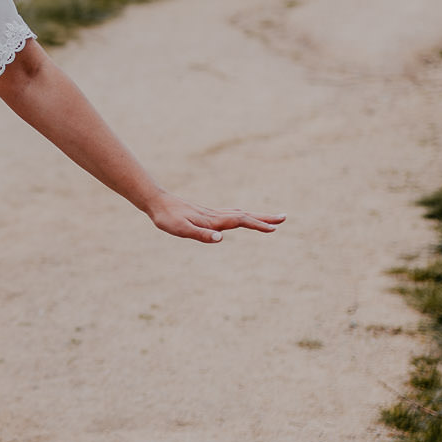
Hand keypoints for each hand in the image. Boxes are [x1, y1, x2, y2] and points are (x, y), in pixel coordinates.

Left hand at [146, 192, 285, 244]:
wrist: (157, 202)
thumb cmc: (167, 218)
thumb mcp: (181, 230)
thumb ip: (200, 234)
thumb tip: (221, 238)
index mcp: (213, 220)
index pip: (241, 221)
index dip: (257, 225)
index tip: (274, 228)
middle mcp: (216, 215)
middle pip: (245, 215)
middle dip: (265, 218)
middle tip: (284, 218)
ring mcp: (212, 214)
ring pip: (240, 214)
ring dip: (257, 216)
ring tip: (272, 219)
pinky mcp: (207, 214)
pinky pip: (231, 215)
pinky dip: (244, 216)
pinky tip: (244, 218)